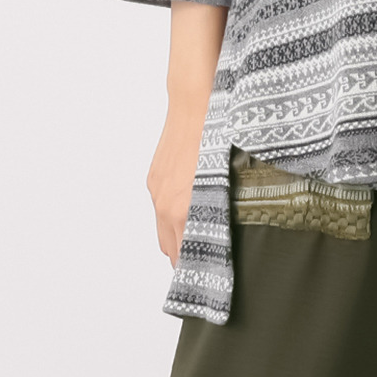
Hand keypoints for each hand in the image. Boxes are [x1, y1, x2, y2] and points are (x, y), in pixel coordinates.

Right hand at [146, 105, 204, 265]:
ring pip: (162, 230)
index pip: (184, 255)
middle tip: (204, 259)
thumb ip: (216, 209)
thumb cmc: (216, 136)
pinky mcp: (153, 178)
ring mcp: (157, 191)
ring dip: (176, 237)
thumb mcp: (223, 179)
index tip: (207, 274)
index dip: (195, 266)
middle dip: (184, 257)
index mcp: (184, 209)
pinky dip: (170, 215)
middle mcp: (166, 204)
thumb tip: (220, 228)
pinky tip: (186, 208)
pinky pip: (159, 208)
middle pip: (170, 249)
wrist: (193, 103)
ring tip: (195, 238)